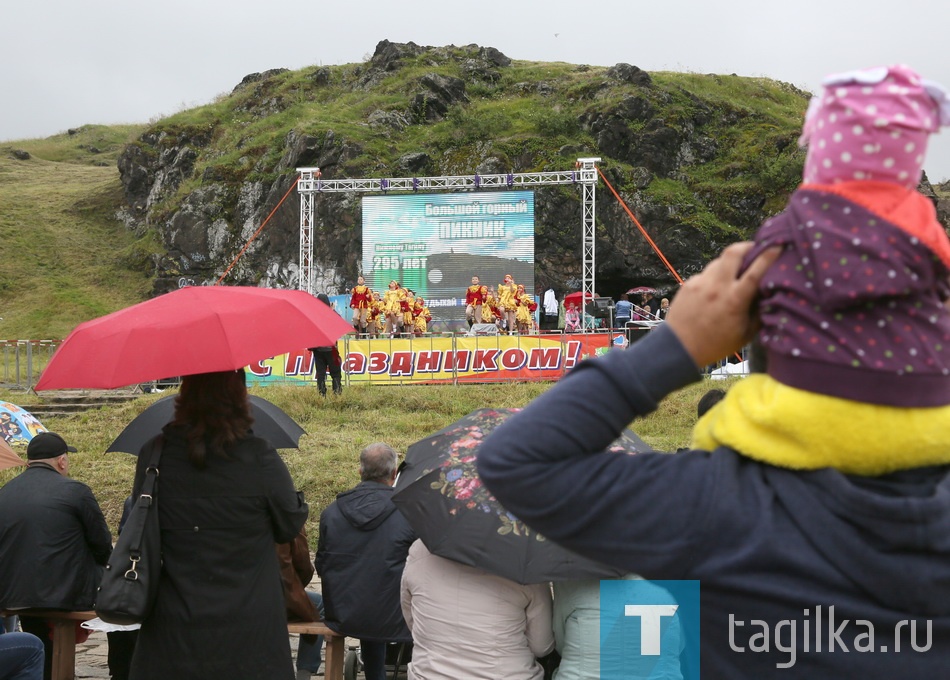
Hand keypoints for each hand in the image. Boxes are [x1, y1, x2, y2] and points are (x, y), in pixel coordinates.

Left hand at [665, 242, 780, 366]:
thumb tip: (769, 296)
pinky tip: (715, 290)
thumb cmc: (715, 344)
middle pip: (733, 252)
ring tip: (734, 274)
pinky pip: (706, 274)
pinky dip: (714, 277)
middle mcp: (717, 287)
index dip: (768, 256)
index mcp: (734, 300)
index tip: (778, 245)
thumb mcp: (744, 334)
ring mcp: (700, 283)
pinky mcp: (688, 284)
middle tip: (753, 249)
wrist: (679, 347)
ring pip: (719, 262)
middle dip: (746, 246)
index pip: (755, 271)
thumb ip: (759, 314)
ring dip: (729, 263)